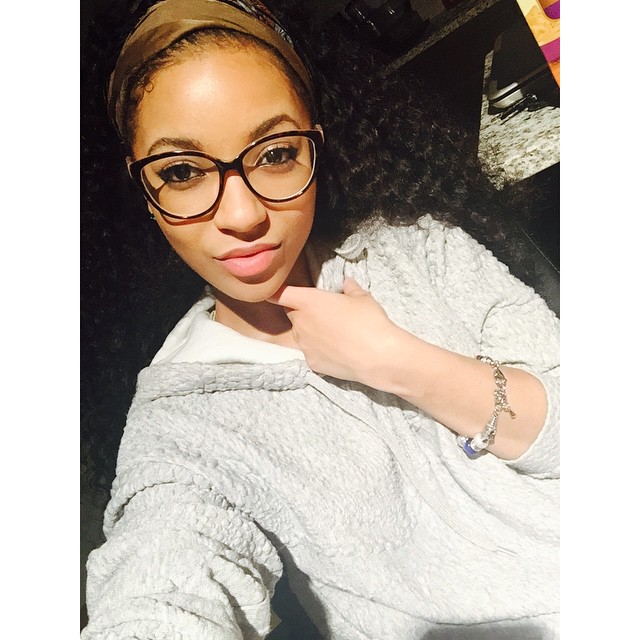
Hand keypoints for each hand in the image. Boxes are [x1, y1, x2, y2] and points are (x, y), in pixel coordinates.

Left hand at [268, 278, 399, 384]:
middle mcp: (300, 322)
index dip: (276, 292)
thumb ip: (351, 289)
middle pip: (293, 314)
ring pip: (301, 335)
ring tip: (334, 335)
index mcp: (309, 302)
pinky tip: (337, 351)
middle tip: (325, 314)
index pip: (281, 294)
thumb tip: (347, 283)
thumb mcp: (362, 298)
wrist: (377, 357)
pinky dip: (319, 351)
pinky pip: (311, 352)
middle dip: (303, 312)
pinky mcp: (311, 363)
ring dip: (311, 332)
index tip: (275, 292)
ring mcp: (304, 345)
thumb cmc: (368, 321)